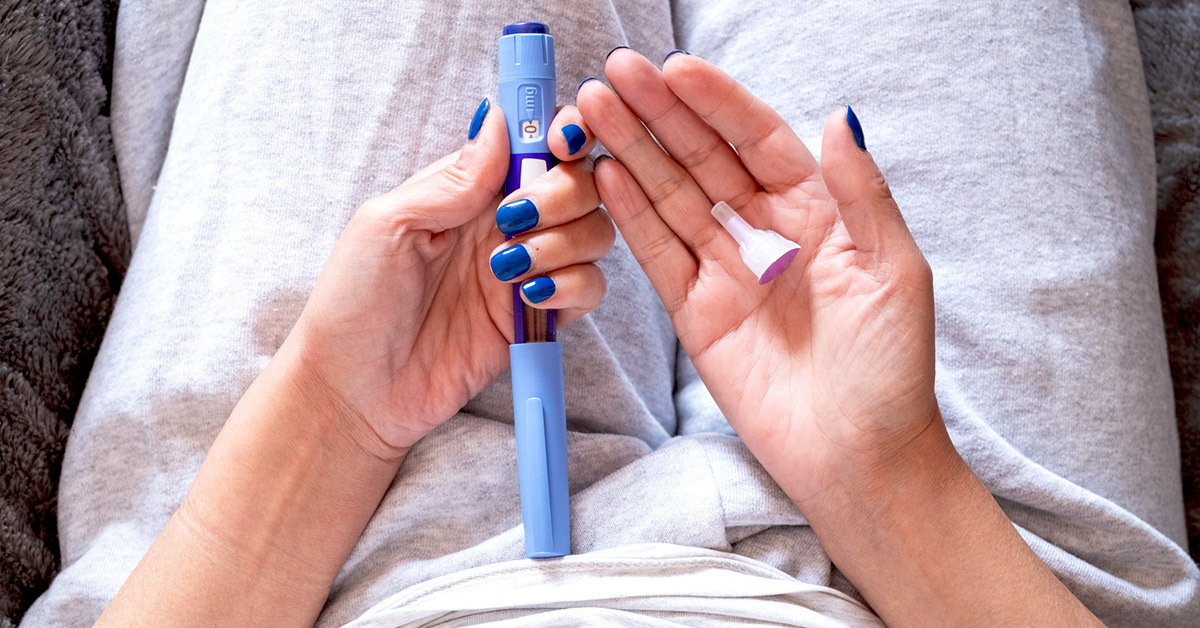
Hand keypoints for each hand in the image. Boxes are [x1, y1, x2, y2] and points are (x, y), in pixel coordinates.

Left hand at [286, 101, 611, 456]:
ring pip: (594, 232)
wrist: (354, 390)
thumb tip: (501, 123)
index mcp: (467, 189)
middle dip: (562, 193)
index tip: (557, 142)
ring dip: (564, 242)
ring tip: (509, 269)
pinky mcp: (538, 317)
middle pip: (579, 182)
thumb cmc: (353, 304)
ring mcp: (526, 269)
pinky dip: (573, 285)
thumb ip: (452, 180)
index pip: (534, 142)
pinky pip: (589, 288)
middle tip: (515, 220)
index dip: (559, 132)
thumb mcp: (387, 225)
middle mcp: (504, 223)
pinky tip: (529, 298)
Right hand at [578, 50, 937, 509]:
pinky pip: (657, 255)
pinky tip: (606, 176)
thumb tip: (838, 117)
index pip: (759, 141)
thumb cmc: (891, 369)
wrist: (859, 456)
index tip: (675, 69)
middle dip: (659, 116)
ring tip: (592, 113)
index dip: (717, 103)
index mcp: (820, 213)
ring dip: (633, 154)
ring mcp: (727, 272)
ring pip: (672, 199)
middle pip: (704, 160)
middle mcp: (768, 234)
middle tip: (614, 76)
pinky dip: (630, 216)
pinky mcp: (696, 314)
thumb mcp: (893, 270)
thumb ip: (860, 193)